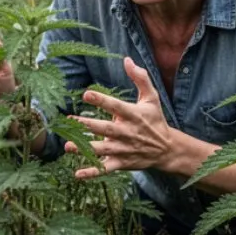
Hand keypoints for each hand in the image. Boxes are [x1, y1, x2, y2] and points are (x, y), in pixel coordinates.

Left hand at [64, 56, 173, 179]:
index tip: (86, 94)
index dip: (102, 100)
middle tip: (70, 121)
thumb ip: (140, 78)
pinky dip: (92, 172)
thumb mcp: (151, 98)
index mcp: (133, 115)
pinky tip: (77, 174)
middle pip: (106, 129)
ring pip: (102, 149)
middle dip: (88, 126)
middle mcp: (127, 133)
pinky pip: (105, 169)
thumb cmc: (155, 120)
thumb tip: (127, 59)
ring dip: (85, 149)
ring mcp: (123, 149)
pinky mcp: (121, 162)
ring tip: (68, 146)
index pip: (116, 106)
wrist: (167, 149)